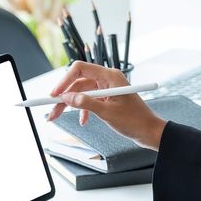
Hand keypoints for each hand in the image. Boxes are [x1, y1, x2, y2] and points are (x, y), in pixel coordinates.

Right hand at [47, 61, 166, 150]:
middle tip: (51, 111)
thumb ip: (86, 103)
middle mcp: (108, 79)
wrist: (149, 132)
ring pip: (81, 93)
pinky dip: (83, 110)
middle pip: (78, 83)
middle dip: (63, 97)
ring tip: (58, 118)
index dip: (64, 81)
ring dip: (70, 105)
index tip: (54, 95)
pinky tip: (83, 121)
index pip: (80, 69)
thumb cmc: (134, 121)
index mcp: (110, 76)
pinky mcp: (108, 98)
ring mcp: (107, 88)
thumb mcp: (107, 113)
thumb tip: (67, 98)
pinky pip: (89, 100)